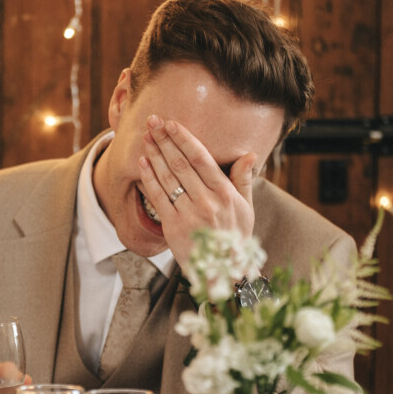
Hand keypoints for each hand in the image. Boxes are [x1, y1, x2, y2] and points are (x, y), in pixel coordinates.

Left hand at [138, 115, 257, 270]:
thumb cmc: (234, 237)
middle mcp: (208, 202)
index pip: (202, 159)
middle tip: (152, 121)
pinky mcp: (173, 227)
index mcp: (226, 194)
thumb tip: (250, 154)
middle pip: (181, 164)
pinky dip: (149, 178)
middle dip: (165, 140)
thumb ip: (244, 180)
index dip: (184, 139)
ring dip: (154, 154)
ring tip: (145, 137)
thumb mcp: (246, 208)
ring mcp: (189, 215)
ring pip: (168, 178)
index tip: (172, 124)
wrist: (223, 272)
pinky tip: (142, 163)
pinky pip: (158, 197)